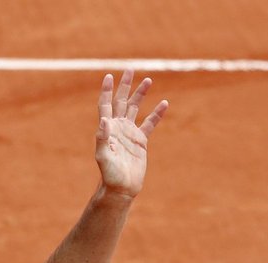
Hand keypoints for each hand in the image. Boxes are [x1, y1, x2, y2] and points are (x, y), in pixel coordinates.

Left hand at [94, 70, 168, 198]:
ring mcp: (129, 133)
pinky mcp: (140, 141)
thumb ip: (103, 138)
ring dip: (141, 95)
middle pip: (121, 101)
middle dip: (125, 86)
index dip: (106, 91)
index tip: (109, 76)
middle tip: (130, 69)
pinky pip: (150, 124)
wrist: (121, 188)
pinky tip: (164, 103)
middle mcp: (118, 128)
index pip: (106, 105)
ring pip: (136, 109)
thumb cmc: (109, 174)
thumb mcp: (103, 156)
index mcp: (107, 129)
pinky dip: (156, 114)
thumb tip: (104, 120)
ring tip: (148, 80)